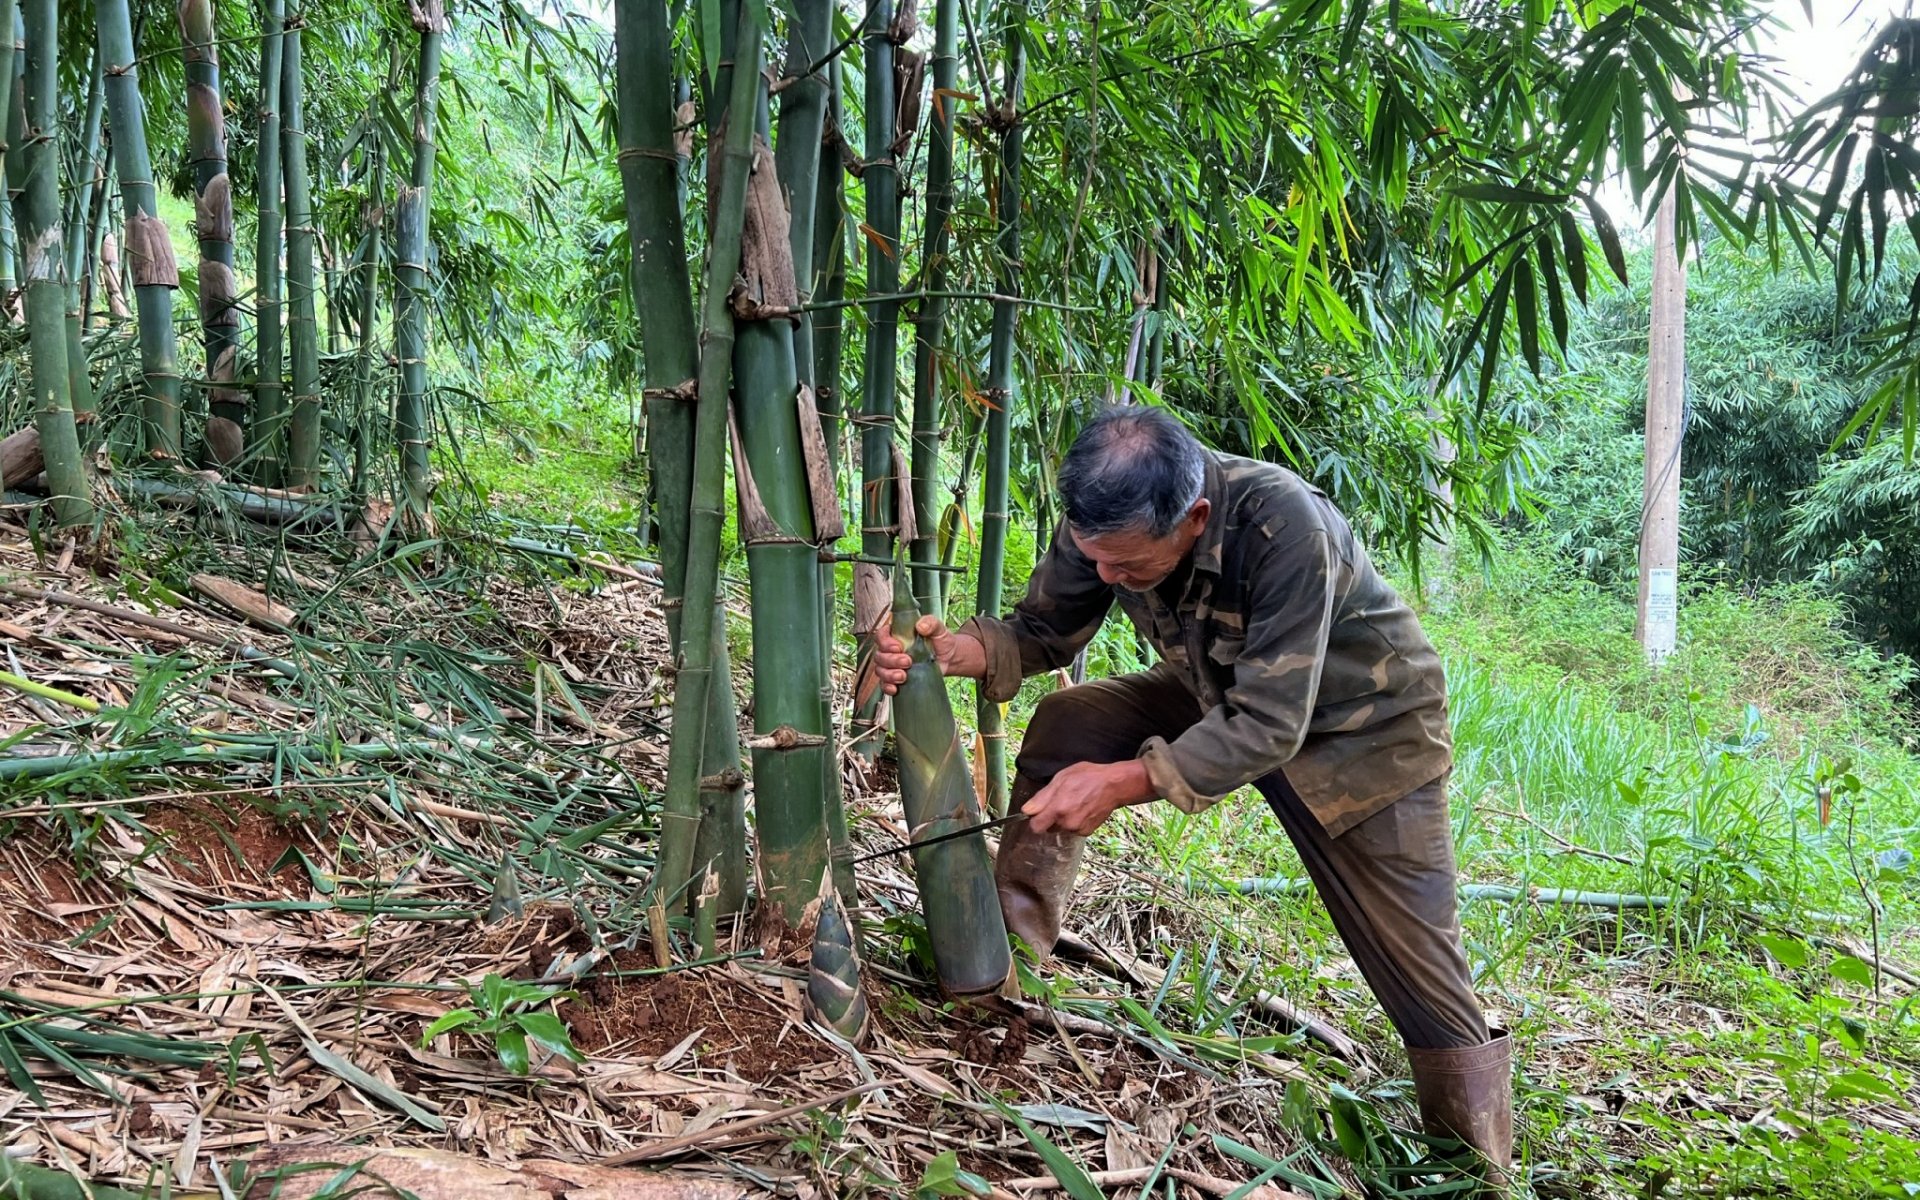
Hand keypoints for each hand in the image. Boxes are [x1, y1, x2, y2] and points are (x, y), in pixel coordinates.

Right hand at [873, 616, 987, 693]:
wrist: (949, 658)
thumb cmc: (940, 641)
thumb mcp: (938, 628)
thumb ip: (930, 622)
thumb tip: (921, 626)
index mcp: (896, 634)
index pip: (881, 636)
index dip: (885, 643)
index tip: (898, 647)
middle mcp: (890, 650)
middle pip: (879, 655)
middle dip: (891, 660)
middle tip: (907, 662)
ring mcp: (892, 665)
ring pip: (880, 670)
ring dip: (889, 675)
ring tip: (903, 676)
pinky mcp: (896, 679)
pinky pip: (884, 684)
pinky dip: (887, 687)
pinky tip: (895, 688)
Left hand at [1022, 760, 1157, 835]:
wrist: (1114, 785)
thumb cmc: (1088, 776)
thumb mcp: (1061, 778)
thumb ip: (1042, 797)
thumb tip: (1027, 810)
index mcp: (1058, 808)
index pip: (1035, 826)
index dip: (1035, 818)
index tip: (1039, 811)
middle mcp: (1067, 822)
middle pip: (1048, 828)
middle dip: (1050, 818)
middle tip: (1060, 802)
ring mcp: (1078, 829)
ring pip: (1061, 829)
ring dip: (1063, 820)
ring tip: (1074, 803)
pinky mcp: (1087, 832)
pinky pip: (1073, 830)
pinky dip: (1075, 822)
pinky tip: (1082, 809)